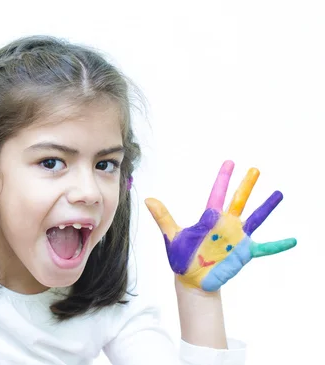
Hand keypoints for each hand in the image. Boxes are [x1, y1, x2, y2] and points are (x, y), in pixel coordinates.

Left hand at [145, 160, 296, 290]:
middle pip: (239, 200)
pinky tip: (293, 240)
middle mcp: (225, 224)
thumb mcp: (172, 236)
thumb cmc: (182, 257)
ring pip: (254, 218)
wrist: (191, 279)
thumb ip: (162, 217)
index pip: (217, 194)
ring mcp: (236, 238)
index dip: (224, 178)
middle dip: (247, 185)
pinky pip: (265, 248)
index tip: (230, 162)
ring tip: (278, 193)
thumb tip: (147, 198)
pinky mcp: (243, 253)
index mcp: (209, 218)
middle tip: (255, 169)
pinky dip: (278, 245)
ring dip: (266, 207)